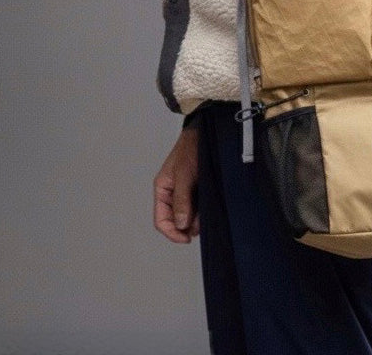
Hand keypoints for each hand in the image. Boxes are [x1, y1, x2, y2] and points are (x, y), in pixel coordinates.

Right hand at [153, 127, 199, 243]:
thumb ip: (181, 200)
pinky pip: (197, 208)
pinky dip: (202, 212)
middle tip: (201, 226)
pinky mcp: (197, 191)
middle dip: (186, 227)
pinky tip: (210, 207)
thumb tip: (181, 224)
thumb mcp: (184, 174)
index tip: (186, 238)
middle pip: (175, 221)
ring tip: (207, 214)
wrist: (206, 133)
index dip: (172, 233)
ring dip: (196, 220)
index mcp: (163, 190)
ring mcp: (185, 193)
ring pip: (187, 217)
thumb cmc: (191, 148)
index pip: (161, 220)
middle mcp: (172, 194)